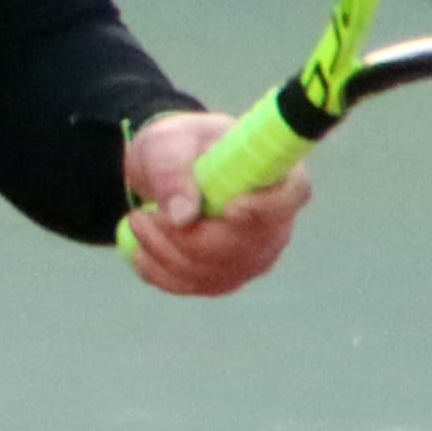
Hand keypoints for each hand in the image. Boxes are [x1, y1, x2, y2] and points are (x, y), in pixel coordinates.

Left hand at [120, 110, 312, 297]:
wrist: (167, 171)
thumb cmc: (177, 147)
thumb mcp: (166, 145)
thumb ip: (172, 171)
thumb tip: (183, 217)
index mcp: (274, 171)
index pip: (293, 193)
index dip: (267, 207)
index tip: (230, 209)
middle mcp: (276, 218)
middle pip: (246, 246)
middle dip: (186, 238)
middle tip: (142, 216)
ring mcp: (257, 252)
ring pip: (216, 273)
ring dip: (166, 253)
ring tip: (138, 221)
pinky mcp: (230, 275)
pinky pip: (197, 286)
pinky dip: (160, 272)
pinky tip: (140, 250)